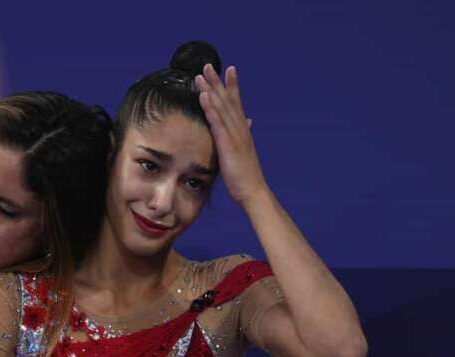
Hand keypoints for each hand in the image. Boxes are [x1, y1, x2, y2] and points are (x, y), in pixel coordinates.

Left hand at [196, 63, 268, 204]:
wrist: (253, 192)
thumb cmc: (246, 177)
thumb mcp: (243, 155)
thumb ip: (241, 140)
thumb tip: (246, 128)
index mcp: (243, 131)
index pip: (237, 104)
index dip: (233, 86)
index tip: (229, 70)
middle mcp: (240, 129)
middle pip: (228, 100)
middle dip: (218, 82)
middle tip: (208, 65)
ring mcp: (235, 135)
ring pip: (222, 107)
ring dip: (211, 89)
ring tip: (201, 75)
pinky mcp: (228, 144)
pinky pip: (217, 122)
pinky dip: (210, 107)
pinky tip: (203, 96)